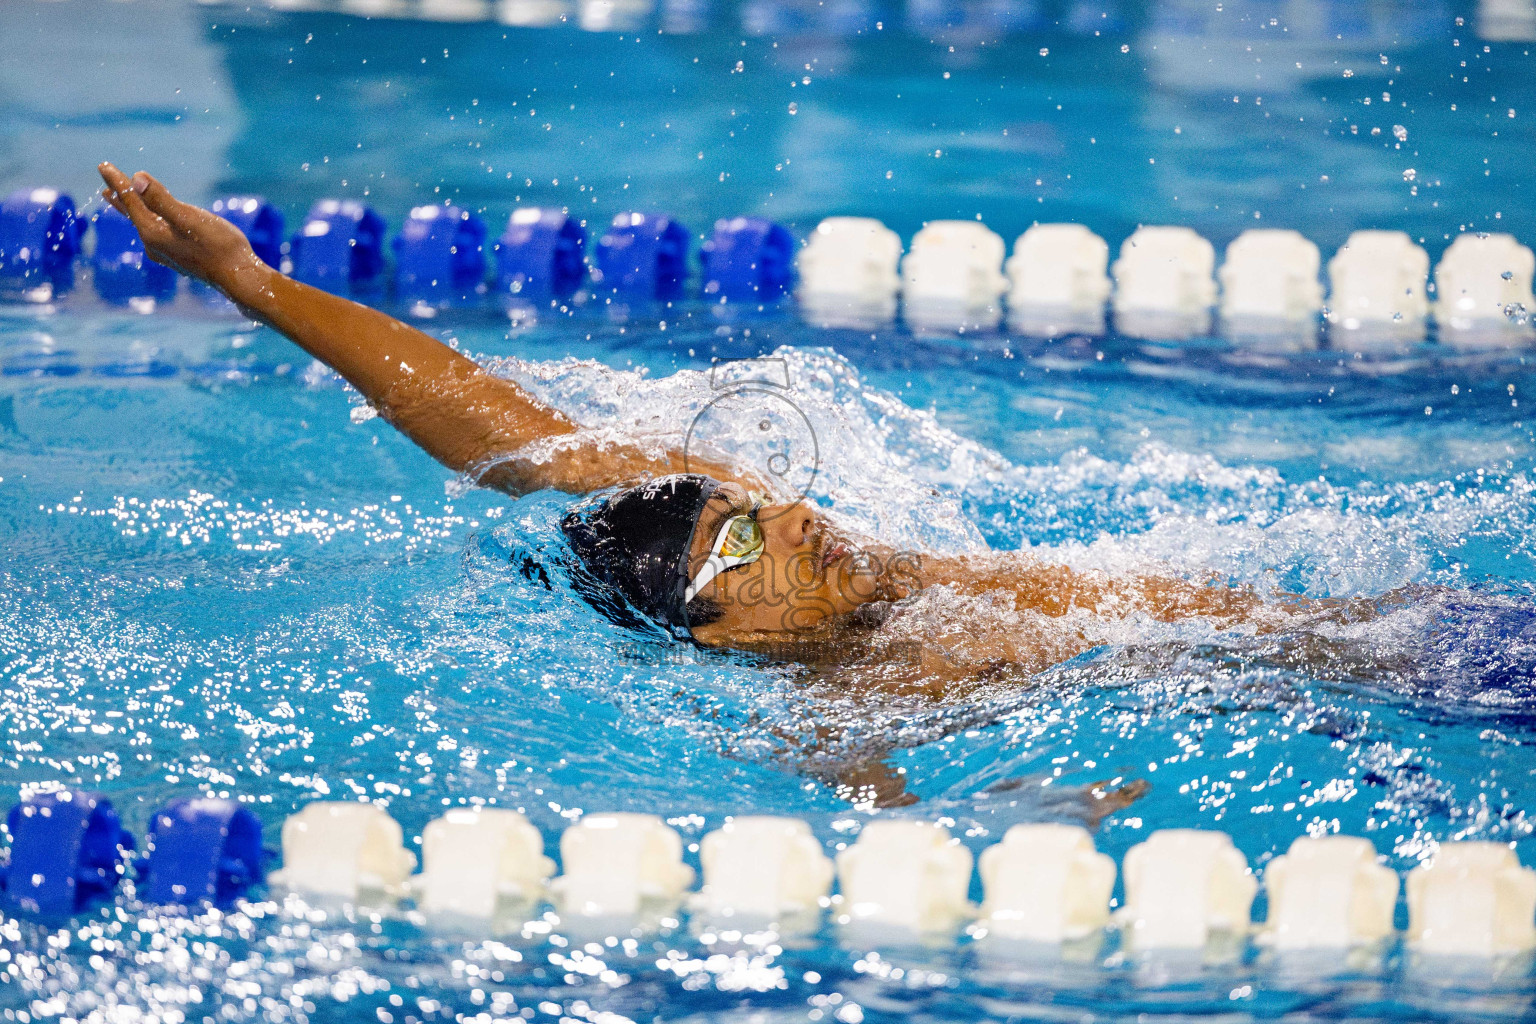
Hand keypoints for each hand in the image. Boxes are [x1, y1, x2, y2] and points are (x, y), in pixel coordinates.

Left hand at [97, 162, 268, 295]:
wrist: (240, 279)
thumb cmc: (219, 247)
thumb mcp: (190, 218)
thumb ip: (161, 199)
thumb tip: (136, 179)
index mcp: (153, 233)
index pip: (130, 201)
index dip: (118, 182)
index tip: (102, 165)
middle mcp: (154, 245)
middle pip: (133, 215)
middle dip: (120, 198)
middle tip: (105, 186)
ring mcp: (166, 253)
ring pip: (144, 225)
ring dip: (134, 211)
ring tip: (125, 203)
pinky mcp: (179, 258)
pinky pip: (157, 234)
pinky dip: (150, 221)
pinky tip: (157, 224)